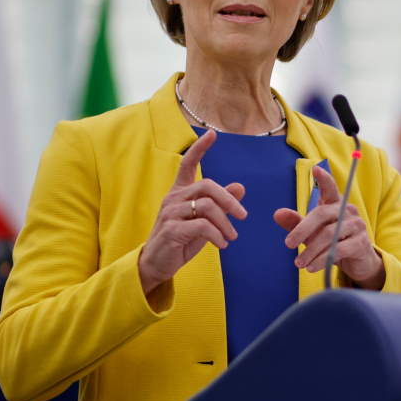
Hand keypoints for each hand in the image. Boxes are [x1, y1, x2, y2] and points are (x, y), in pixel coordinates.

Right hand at [138, 129, 246, 294]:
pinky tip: (222, 244)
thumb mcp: (203, 221)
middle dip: (229, 200)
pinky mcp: (171, 230)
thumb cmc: (181, 241)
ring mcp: (170, 213)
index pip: (187, 164)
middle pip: (207, 185)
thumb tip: (240, 186)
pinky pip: (203, 226)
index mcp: (179, 193)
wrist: (157, 265)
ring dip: (225, 223)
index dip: (199, 148)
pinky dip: (218, 235)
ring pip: (207, 206)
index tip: (212, 134)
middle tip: (243, 216)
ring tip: (231, 237)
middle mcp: (173, 198)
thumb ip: (219, 205)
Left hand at [273, 165, 384, 288]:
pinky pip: (339, 250)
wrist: (357, 263)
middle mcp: (348, 211)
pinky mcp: (362, 244)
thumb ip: (296, 223)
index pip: (330, 188)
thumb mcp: (312, 233)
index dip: (324, 179)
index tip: (315, 169)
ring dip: (311, 251)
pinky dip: (322, 260)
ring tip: (298, 263)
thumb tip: (277, 214)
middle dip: (302, 229)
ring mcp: (357, 226)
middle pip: (322, 214)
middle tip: (288, 244)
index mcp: (335, 205)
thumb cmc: (332, 243)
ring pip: (329, 235)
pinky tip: (311, 268)